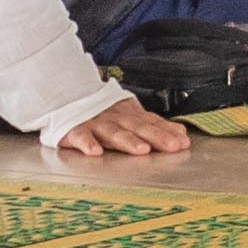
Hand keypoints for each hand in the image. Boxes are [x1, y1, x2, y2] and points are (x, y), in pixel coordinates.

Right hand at [50, 99, 198, 163]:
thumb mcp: (129, 113)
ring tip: (142, 150)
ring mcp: (95, 123)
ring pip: (113, 132)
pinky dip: (87, 144)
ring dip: (128, 141)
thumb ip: (153, 124)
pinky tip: (95, 151)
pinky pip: (81, 137)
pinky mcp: (74, 130)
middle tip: (171, 146)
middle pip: (138, 127)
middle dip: (156, 136)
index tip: (183, 141)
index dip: (167, 132)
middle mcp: (114, 117)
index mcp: (129, 114)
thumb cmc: (100, 110)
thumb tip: (180, 131)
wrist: (64, 96)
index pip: (151, 122)